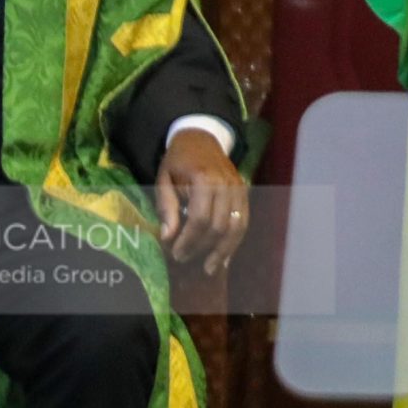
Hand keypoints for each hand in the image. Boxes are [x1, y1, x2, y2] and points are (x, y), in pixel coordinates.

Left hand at [154, 128, 249, 275]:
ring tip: (210, 268)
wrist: (201, 138)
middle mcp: (226, 184)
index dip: (188, 240)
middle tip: (185, 259)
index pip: (200, 218)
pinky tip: (225, 257)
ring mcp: (239, 188)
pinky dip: (236, 241)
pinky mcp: (244, 193)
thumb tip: (167, 237)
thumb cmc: (178, 161)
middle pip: (219, 225)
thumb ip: (166, 207)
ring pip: (237, 226)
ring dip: (224, 250)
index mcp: (204, 179)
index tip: (175, 253)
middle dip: (202, 247)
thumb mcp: (163, 180)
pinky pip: (244, 221)